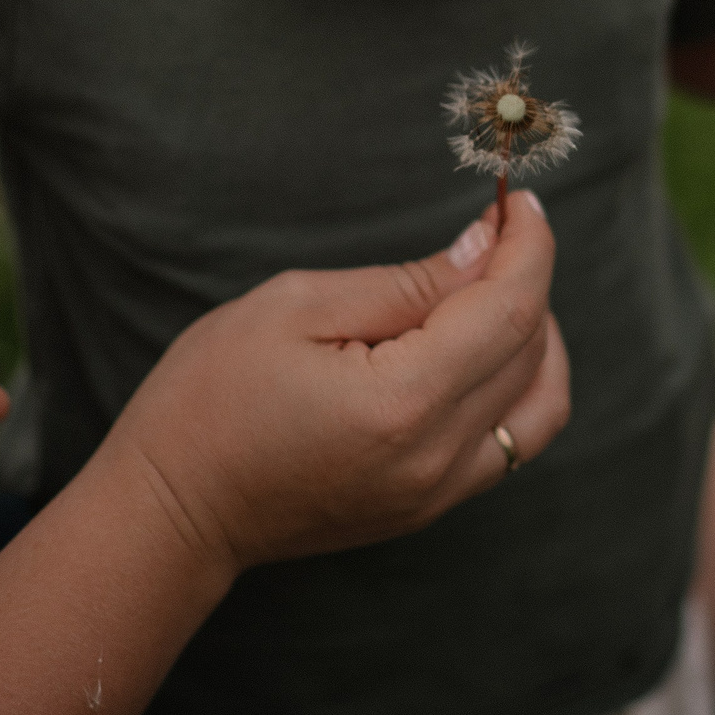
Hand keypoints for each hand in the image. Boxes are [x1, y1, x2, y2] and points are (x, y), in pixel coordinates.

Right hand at [105, 190, 570, 576]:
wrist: (173, 512)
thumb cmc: (211, 398)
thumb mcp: (296, 307)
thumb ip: (405, 282)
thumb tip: (484, 247)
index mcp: (403, 402)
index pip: (510, 312)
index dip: (529, 247)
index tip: (522, 202)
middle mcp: (437, 457)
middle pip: (533, 352)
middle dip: (529, 278)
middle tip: (496, 232)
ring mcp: (438, 493)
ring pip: (541, 404)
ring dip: (538, 337)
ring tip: (491, 291)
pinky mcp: (430, 507)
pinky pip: (513, 442)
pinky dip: (517, 385)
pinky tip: (478, 349)